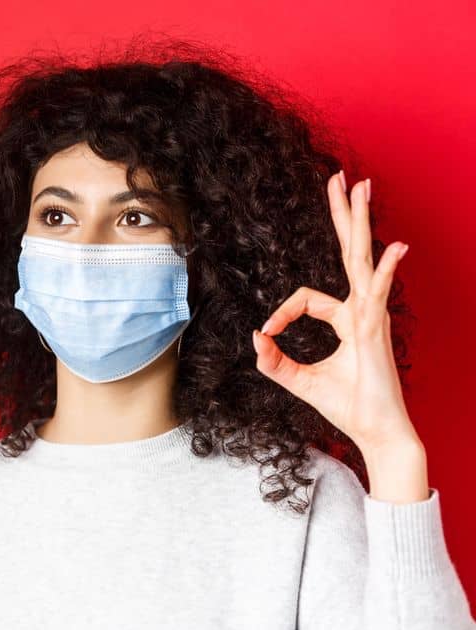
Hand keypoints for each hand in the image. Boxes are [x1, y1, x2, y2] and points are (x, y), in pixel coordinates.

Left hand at [251, 172, 428, 502]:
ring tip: (360, 187)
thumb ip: (272, 359)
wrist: (375, 431)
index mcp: (345, 318)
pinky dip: (386, 271)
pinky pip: (378, 294)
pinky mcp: (376, 330)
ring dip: (359, 222)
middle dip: (343, 215)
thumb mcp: (295, 379)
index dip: (282, 313)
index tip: (269, 332)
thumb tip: (254, 337)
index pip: (306, 297)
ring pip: (362, 259)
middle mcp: (361, 309)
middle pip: (349, 252)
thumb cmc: (345, 405)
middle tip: (341, 179)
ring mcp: (371, 316)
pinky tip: (395, 248)